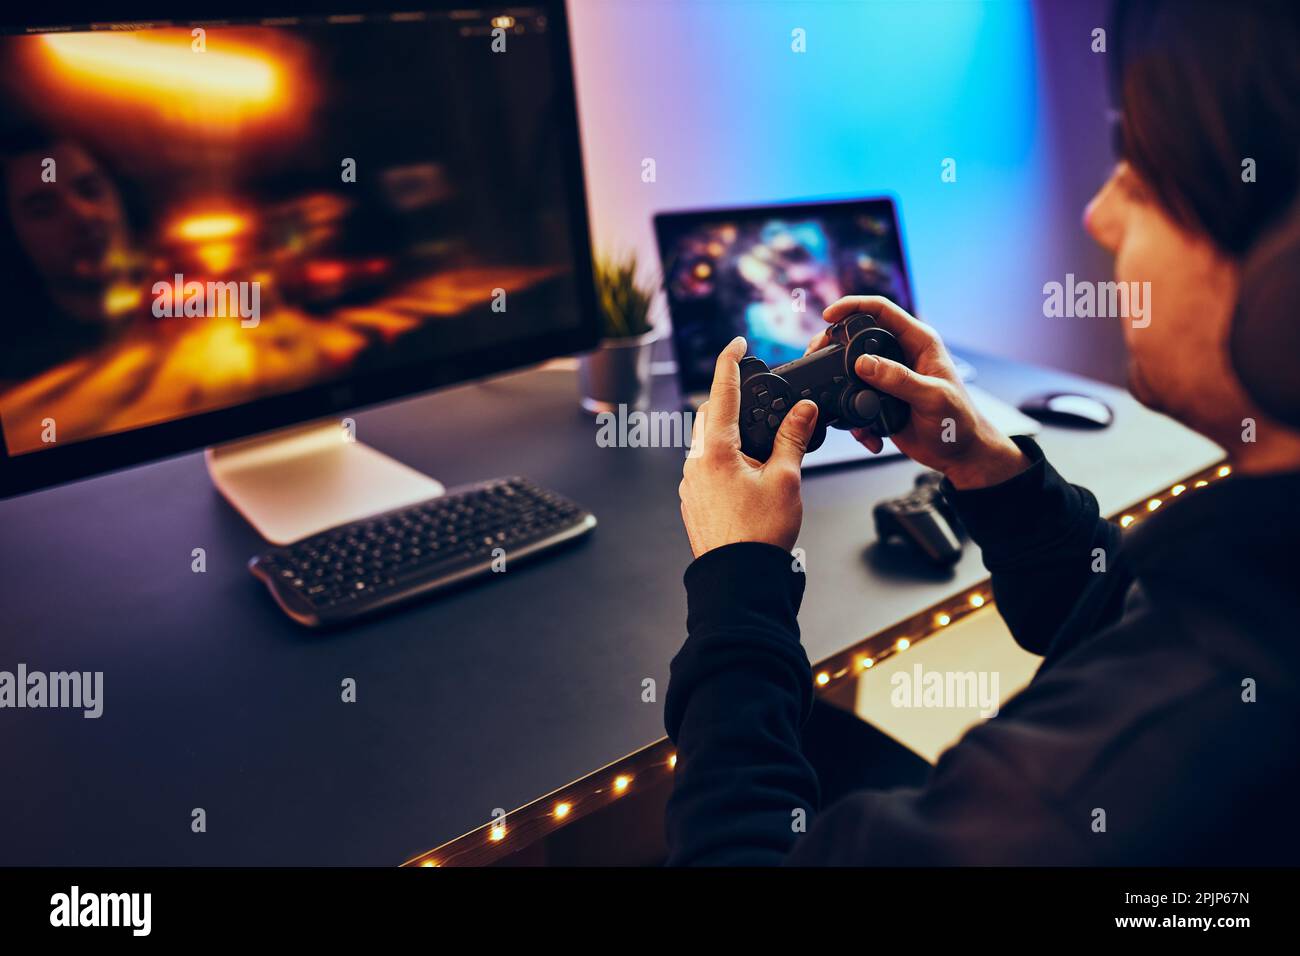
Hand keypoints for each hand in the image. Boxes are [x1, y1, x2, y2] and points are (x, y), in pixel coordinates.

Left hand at [679, 337, 819, 557]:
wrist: (738, 581)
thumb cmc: (760, 536)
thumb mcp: (785, 479)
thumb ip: (793, 438)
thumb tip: (804, 410)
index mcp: (716, 451)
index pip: (722, 392)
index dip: (730, 362)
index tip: (736, 343)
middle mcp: (696, 463)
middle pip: (710, 415)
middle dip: (731, 401)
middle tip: (758, 398)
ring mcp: (690, 483)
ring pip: (707, 442)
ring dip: (730, 433)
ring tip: (761, 445)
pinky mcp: (692, 500)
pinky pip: (706, 466)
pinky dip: (725, 458)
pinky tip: (748, 474)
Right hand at [808, 296, 1029, 488]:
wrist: (960, 454)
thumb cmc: (959, 422)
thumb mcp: (932, 397)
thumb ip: (899, 379)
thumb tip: (864, 363)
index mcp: (919, 342)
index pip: (883, 311)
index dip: (853, 306)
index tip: (830, 315)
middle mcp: (902, 355)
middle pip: (859, 337)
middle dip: (834, 344)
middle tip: (816, 354)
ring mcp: (889, 378)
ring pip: (852, 370)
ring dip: (838, 384)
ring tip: (832, 396)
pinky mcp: (881, 400)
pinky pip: (855, 400)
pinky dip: (852, 417)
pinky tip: (864, 432)